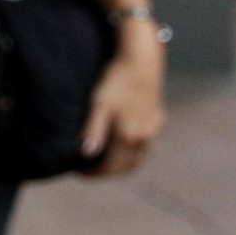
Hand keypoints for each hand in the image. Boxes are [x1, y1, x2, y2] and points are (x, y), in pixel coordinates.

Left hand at [80, 23, 165, 175]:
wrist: (141, 60)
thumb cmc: (116, 80)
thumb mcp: (99, 103)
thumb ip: (93, 130)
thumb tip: (86, 153)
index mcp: (127, 136)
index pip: (110, 167)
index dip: (93, 174)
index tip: (79, 172)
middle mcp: (143, 138)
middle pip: (125, 167)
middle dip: (107, 172)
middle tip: (89, 169)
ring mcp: (152, 130)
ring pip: (138, 159)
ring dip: (122, 165)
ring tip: (105, 160)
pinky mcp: (157, 120)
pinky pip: (146, 146)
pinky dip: (133, 152)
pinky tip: (123, 145)